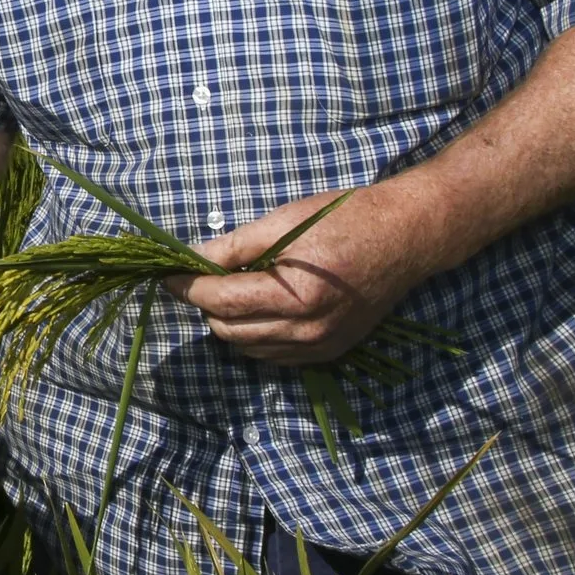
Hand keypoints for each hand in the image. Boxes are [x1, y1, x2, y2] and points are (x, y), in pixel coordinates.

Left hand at [174, 181, 435, 365]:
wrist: (406, 237)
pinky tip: (263, 305)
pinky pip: (274, 356)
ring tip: (238, 287)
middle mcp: (308, 331)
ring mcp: (321, 347)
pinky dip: (256, 335)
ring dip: (230, 321)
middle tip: (205, 275)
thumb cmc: (346, 218)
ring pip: (248, 348)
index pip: (222, 302)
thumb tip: (191, 259)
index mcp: (296, 296)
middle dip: (208, 304)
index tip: (168, 275)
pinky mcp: (330, 352)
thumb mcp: (285, 221)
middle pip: (229, 331)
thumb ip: (234, 246)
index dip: (188, 287)